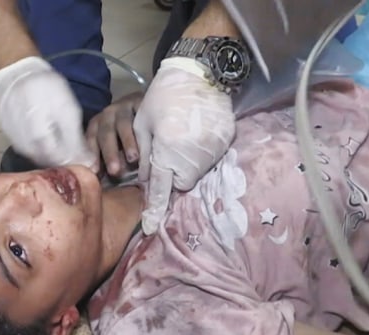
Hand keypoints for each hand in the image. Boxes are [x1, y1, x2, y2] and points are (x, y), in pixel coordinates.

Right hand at [0, 56, 96, 168]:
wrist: (16, 74)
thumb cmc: (45, 88)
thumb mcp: (67, 110)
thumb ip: (75, 140)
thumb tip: (89, 163)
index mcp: (39, 140)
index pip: (62, 163)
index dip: (77, 163)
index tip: (90, 160)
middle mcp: (25, 148)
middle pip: (50, 163)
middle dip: (66, 160)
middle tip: (79, 152)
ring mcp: (16, 144)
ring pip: (39, 158)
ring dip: (54, 155)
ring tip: (65, 144)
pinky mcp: (11, 138)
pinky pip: (30, 150)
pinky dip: (42, 148)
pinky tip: (50, 138)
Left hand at [85, 92, 143, 177]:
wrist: (144, 105)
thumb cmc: (127, 133)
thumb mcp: (115, 145)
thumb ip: (109, 160)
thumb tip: (103, 184)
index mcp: (96, 127)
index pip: (91, 142)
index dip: (93, 157)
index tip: (95, 173)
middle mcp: (106, 116)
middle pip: (105, 134)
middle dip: (109, 154)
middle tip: (115, 171)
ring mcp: (122, 107)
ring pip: (122, 125)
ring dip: (127, 143)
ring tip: (133, 159)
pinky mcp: (138, 101)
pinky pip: (139, 116)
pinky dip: (144, 130)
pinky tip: (149, 142)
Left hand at [133, 58, 234, 234]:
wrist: (200, 71)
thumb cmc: (164, 95)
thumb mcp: (143, 124)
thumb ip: (144, 156)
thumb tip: (145, 181)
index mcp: (168, 151)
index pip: (160, 189)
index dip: (154, 209)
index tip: (149, 228)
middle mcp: (193, 156)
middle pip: (180, 183)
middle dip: (170, 177)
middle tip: (165, 154)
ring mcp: (212, 150)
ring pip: (195, 173)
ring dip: (184, 165)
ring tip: (180, 139)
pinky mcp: (225, 142)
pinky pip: (209, 159)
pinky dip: (199, 153)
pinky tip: (194, 134)